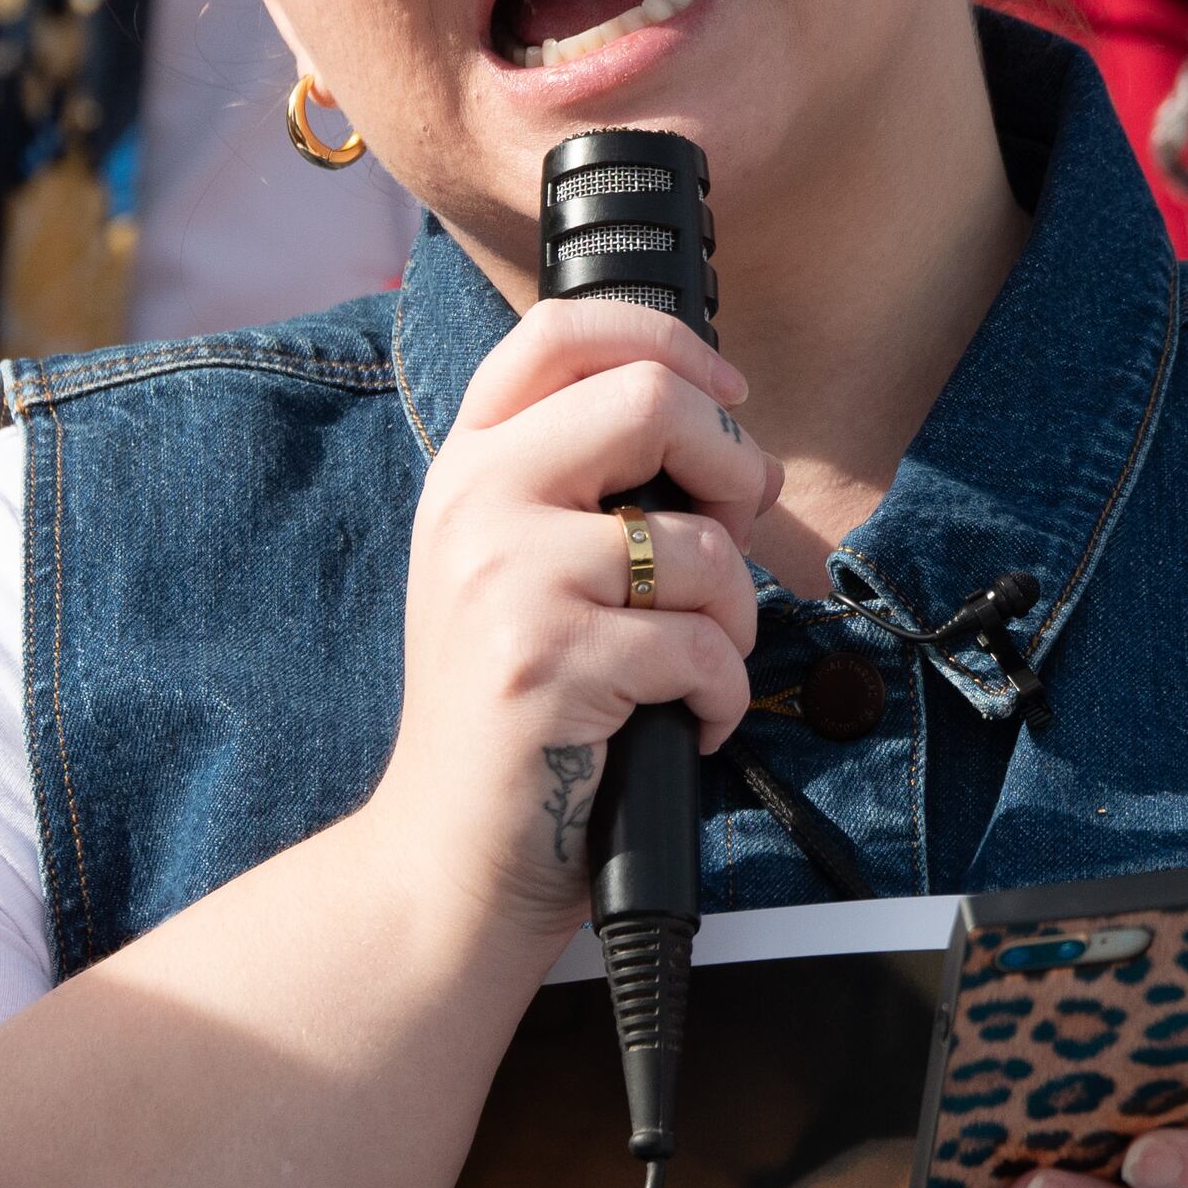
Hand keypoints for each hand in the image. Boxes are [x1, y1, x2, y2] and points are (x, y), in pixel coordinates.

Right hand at [373, 298, 776, 942]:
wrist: (449, 856)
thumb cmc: (515, 712)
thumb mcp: (516, 568)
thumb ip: (587, 488)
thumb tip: (738, 444)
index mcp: (470, 466)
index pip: (560, 331)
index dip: (666, 338)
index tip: (725, 394)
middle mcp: (475, 503)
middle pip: (650, 399)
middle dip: (733, 466)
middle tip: (735, 536)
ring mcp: (506, 580)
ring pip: (700, 542)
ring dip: (738, 616)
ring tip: (701, 664)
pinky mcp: (548, 663)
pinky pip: (702, 648)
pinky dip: (724, 698)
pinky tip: (689, 727)